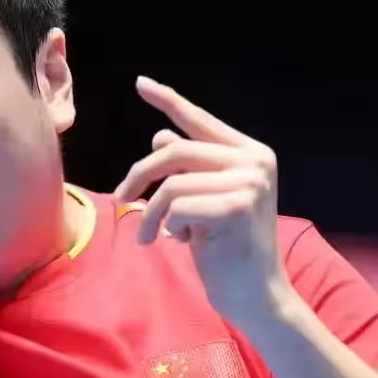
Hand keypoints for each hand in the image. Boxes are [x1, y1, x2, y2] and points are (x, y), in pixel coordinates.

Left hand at [114, 77, 291, 326]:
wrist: (255, 294)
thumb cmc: (226, 247)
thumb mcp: (202, 200)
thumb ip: (189, 167)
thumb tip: (160, 136)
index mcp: (250, 153)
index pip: (199, 121)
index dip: (167, 100)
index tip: (140, 83)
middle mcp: (255, 161)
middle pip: (174, 152)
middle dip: (140, 175)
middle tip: (122, 199)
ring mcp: (250, 182)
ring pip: (171, 184)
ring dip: (153, 213)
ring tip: (155, 234)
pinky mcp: (238, 207)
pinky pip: (177, 207)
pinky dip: (169, 227)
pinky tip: (187, 242)